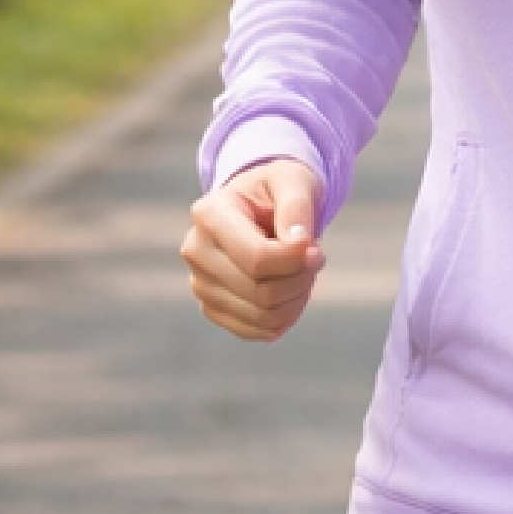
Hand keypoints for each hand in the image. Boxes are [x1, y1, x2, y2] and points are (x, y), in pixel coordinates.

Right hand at [184, 159, 327, 341]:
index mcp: (209, 214)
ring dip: (296, 299)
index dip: (296, 262)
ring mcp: (200, 283)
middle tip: (315, 259)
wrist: (259, 205)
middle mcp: (196, 251)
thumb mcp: (293, 182)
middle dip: (300, 279)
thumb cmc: (277, 189)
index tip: (317, 249)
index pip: (257, 259)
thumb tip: (300, 245)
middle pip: (261, 291)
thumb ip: (297, 208)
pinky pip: (256, 332)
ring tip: (302, 273)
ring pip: (262, 315)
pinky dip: (284, 318)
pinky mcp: (211, 307)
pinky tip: (291, 293)